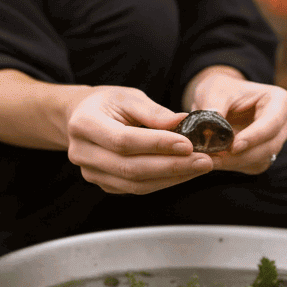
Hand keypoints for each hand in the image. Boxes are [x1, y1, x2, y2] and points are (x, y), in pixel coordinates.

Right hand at [66, 86, 214, 194]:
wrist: (82, 117)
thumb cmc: (107, 104)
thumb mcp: (128, 96)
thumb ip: (153, 111)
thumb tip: (182, 122)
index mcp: (84, 124)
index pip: (124, 140)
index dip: (157, 144)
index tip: (187, 144)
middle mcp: (83, 153)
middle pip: (131, 168)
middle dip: (172, 166)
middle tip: (203, 160)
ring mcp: (91, 173)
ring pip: (135, 184)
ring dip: (172, 178)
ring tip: (199, 167)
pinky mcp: (104, 184)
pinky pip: (136, 189)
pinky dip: (163, 182)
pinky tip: (183, 172)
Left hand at [185, 74, 286, 174]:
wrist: (220, 98)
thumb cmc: (221, 89)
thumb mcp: (214, 90)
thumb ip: (213, 107)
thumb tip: (211, 128)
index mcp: (280, 101)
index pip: (272, 123)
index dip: (254, 137)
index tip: (233, 146)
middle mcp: (284, 124)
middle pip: (269, 146)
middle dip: (240, 155)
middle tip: (212, 157)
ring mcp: (276, 142)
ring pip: (259, 160)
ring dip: (233, 162)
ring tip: (208, 158)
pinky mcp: (264, 157)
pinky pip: (250, 166)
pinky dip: (230, 165)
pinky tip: (213, 160)